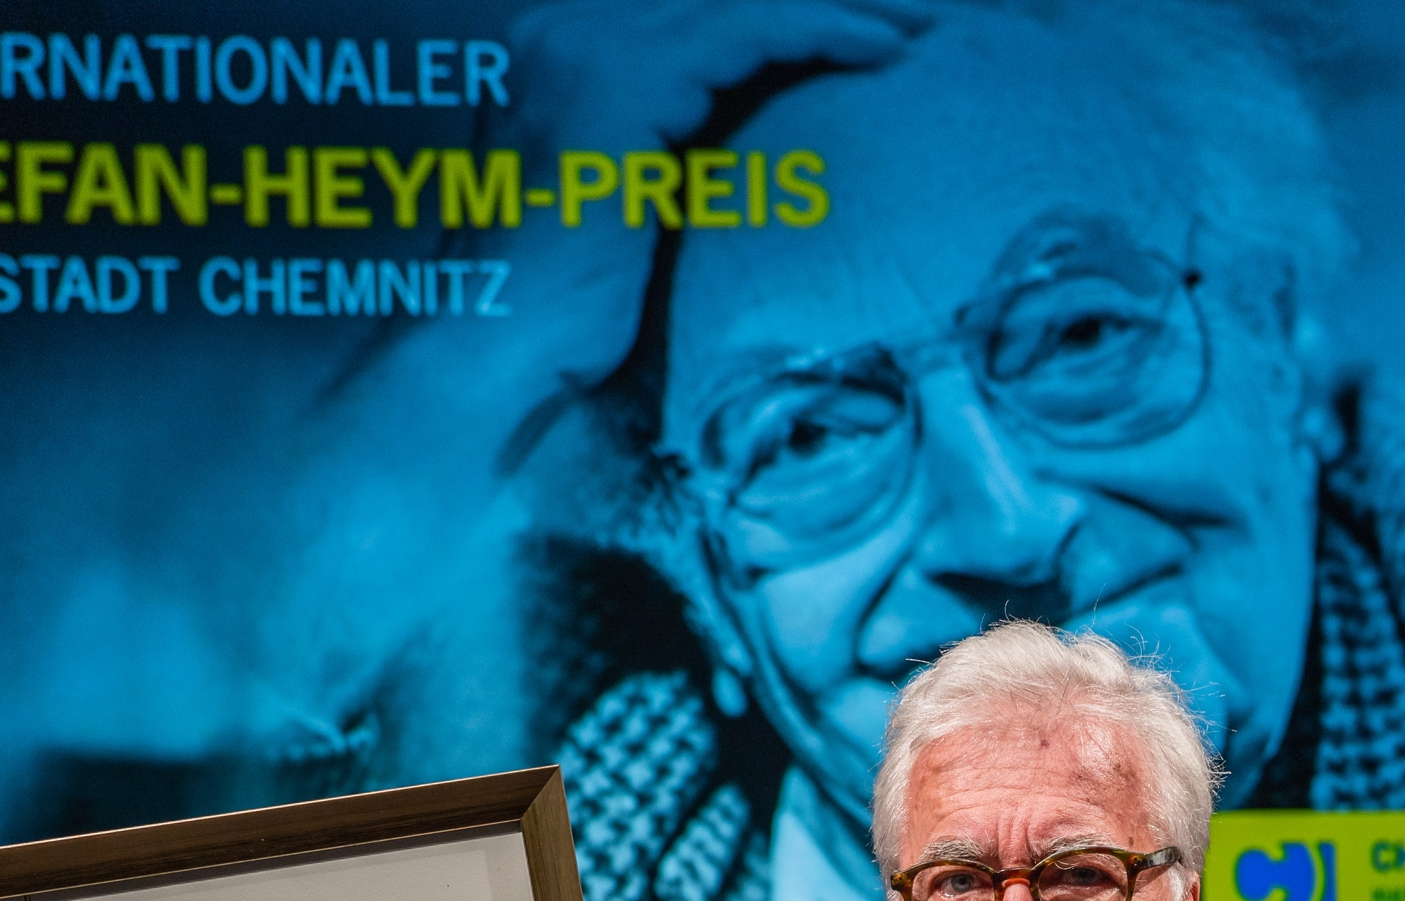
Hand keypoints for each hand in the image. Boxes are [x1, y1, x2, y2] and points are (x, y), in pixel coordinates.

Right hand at [506, 0, 934, 383]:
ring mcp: (580, 53)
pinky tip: (880, 52)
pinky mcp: (615, 86)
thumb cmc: (557, 321)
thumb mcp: (627, 217)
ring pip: (739, 4)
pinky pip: (743, 34)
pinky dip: (819, 33)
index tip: (867, 37)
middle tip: (917, 22)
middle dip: (818, 5)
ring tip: (917, 33)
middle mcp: (560, 37)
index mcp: (558, 60)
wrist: (488, 361)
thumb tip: (753, 162)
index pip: (696, 16)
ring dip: (837, 12)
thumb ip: (672, 163)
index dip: (783, 19)